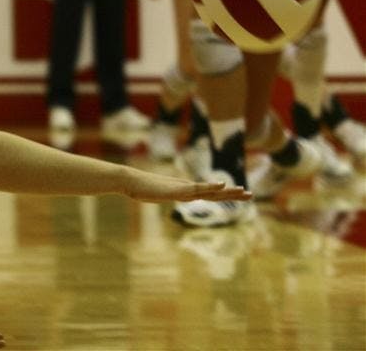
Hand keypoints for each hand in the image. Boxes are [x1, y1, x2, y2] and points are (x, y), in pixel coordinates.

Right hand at [124, 171, 251, 202]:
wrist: (129, 180)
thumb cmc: (139, 188)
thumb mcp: (155, 196)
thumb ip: (162, 196)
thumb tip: (161, 197)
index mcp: (183, 191)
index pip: (208, 194)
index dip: (224, 194)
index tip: (238, 194)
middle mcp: (186, 188)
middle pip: (214, 192)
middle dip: (232, 194)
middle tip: (250, 194)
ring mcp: (183, 189)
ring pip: (210, 191)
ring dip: (228, 191)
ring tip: (243, 191)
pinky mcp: (177, 190)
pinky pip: (197, 189)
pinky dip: (211, 187)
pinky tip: (222, 185)